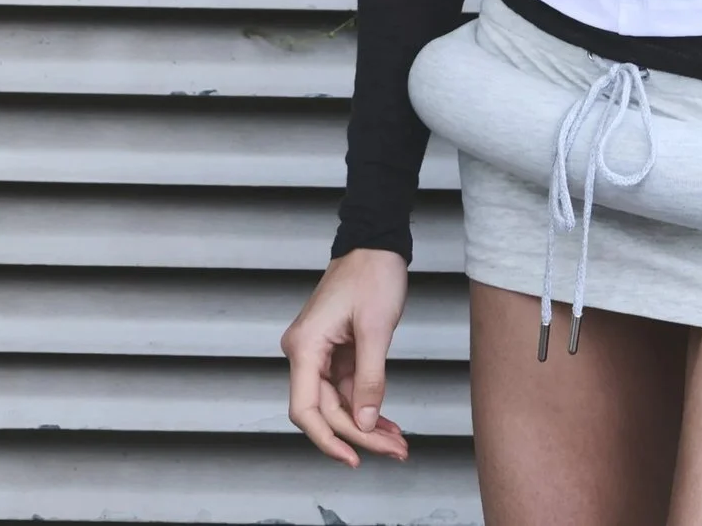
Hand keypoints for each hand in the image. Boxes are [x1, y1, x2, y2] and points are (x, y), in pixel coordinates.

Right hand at [281, 247, 411, 465]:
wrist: (376, 243)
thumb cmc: (372, 274)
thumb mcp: (376, 329)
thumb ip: (370, 380)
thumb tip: (364, 423)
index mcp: (305, 347)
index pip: (305, 410)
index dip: (327, 440)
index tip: (352, 459)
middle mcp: (305, 352)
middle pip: (325, 411)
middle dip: (359, 434)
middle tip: (394, 450)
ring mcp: (318, 353)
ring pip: (337, 404)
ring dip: (366, 425)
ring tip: (396, 442)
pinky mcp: (334, 351)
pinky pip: (346, 388)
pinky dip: (366, 405)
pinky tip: (386, 422)